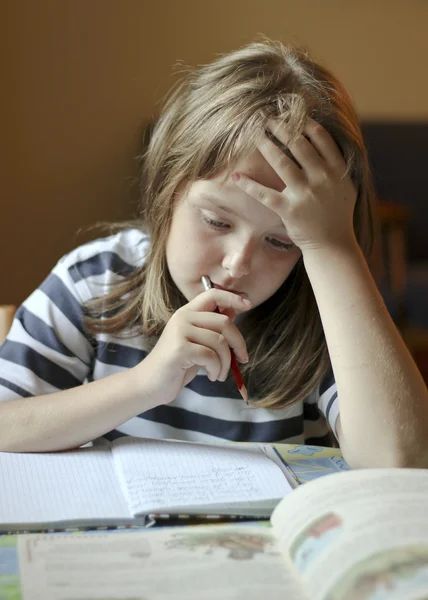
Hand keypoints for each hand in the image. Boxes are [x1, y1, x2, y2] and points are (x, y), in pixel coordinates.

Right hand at [138, 289, 250, 403]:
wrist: (150, 384)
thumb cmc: (177, 365)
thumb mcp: (198, 343)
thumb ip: (212, 328)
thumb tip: (233, 311)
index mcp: (187, 313)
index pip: (213, 294)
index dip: (232, 297)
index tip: (248, 304)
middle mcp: (183, 317)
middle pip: (224, 322)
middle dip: (238, 343)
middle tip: (242, 359)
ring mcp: (180, 332)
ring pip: (220, 342)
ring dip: (226, 363)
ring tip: (220, 374)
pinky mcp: (180, 349)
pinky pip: (211, 356)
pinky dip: (217, 369)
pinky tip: (212, 376)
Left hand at [233, 118, 357, 251]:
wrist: (333, 245)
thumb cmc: (338, 214)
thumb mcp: (347, 185)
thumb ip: (337, 163)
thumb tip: (323, 140)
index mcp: (337, 169)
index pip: (320, 137)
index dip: (303, 122)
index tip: (291, 112)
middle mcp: (322, 178)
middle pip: (298, 144)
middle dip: (280, 127)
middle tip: (266, 116)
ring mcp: (305, 194)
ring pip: (281, 162)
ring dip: (265, 144)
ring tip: (253, 132)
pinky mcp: (288, 210)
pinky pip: (264, 194)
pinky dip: (248, 184)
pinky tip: (235, 175)